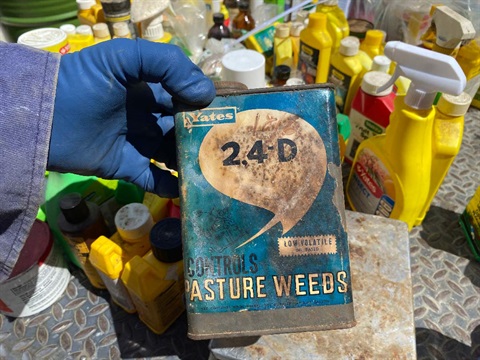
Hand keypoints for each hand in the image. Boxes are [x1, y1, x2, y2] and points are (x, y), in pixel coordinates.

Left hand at [49, 38, 214, 196]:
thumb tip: (206, 94)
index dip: (204, 105)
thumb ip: (168, 65)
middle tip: (225, 148)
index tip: (227, 117)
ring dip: (191, 162)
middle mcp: (147, 116)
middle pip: (183, 128)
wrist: (46, 117)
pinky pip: (153, 179)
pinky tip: (185, 188)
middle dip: (202, 136)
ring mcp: (137, 143)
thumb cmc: (85, 82)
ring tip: (212, 170)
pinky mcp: (126, 167)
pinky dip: (169, 185)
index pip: (185, 97)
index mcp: (149, 89)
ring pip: (172, 155)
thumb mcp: (124, 58)